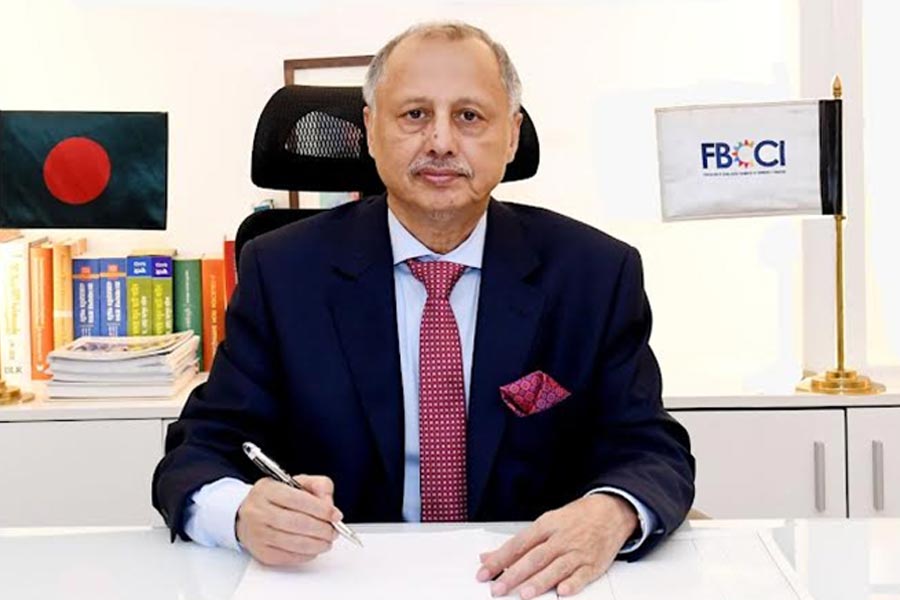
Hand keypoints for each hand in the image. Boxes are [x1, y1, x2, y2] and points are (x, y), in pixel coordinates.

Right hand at [236, 474, 340, 565]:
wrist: (247, 515)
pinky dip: (306, 554)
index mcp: (268, 490)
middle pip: (297, 523)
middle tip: (334, 531)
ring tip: (327, 541)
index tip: (336, 515)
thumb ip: (318, 486)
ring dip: (317, 544)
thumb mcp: (297, 482)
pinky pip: (288, 557)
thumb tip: (329, 504)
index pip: (298, 500)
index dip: (321, 509)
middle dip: (322, 529)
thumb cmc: (276, 499)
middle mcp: (259, 511)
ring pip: (294, 543)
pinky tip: (313, 548)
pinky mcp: (261, 552)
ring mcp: (258, 534)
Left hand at [476, 494, 638, 597]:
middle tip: (497, 589)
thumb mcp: (545, 524)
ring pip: (556, 567)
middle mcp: (560, 538)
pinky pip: (582, 575)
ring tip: (524, 594)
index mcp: (546, 525)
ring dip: (540, 581)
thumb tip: (489, 556)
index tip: (484, 572)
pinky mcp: (593, 564)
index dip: (499, 559)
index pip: (518, 544)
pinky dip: (573, 584)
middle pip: (534, 557)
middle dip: (514, 574)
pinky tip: (562, 591)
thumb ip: (518, 544)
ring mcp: (577, 551)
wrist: (610, 512)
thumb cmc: (575, 519)